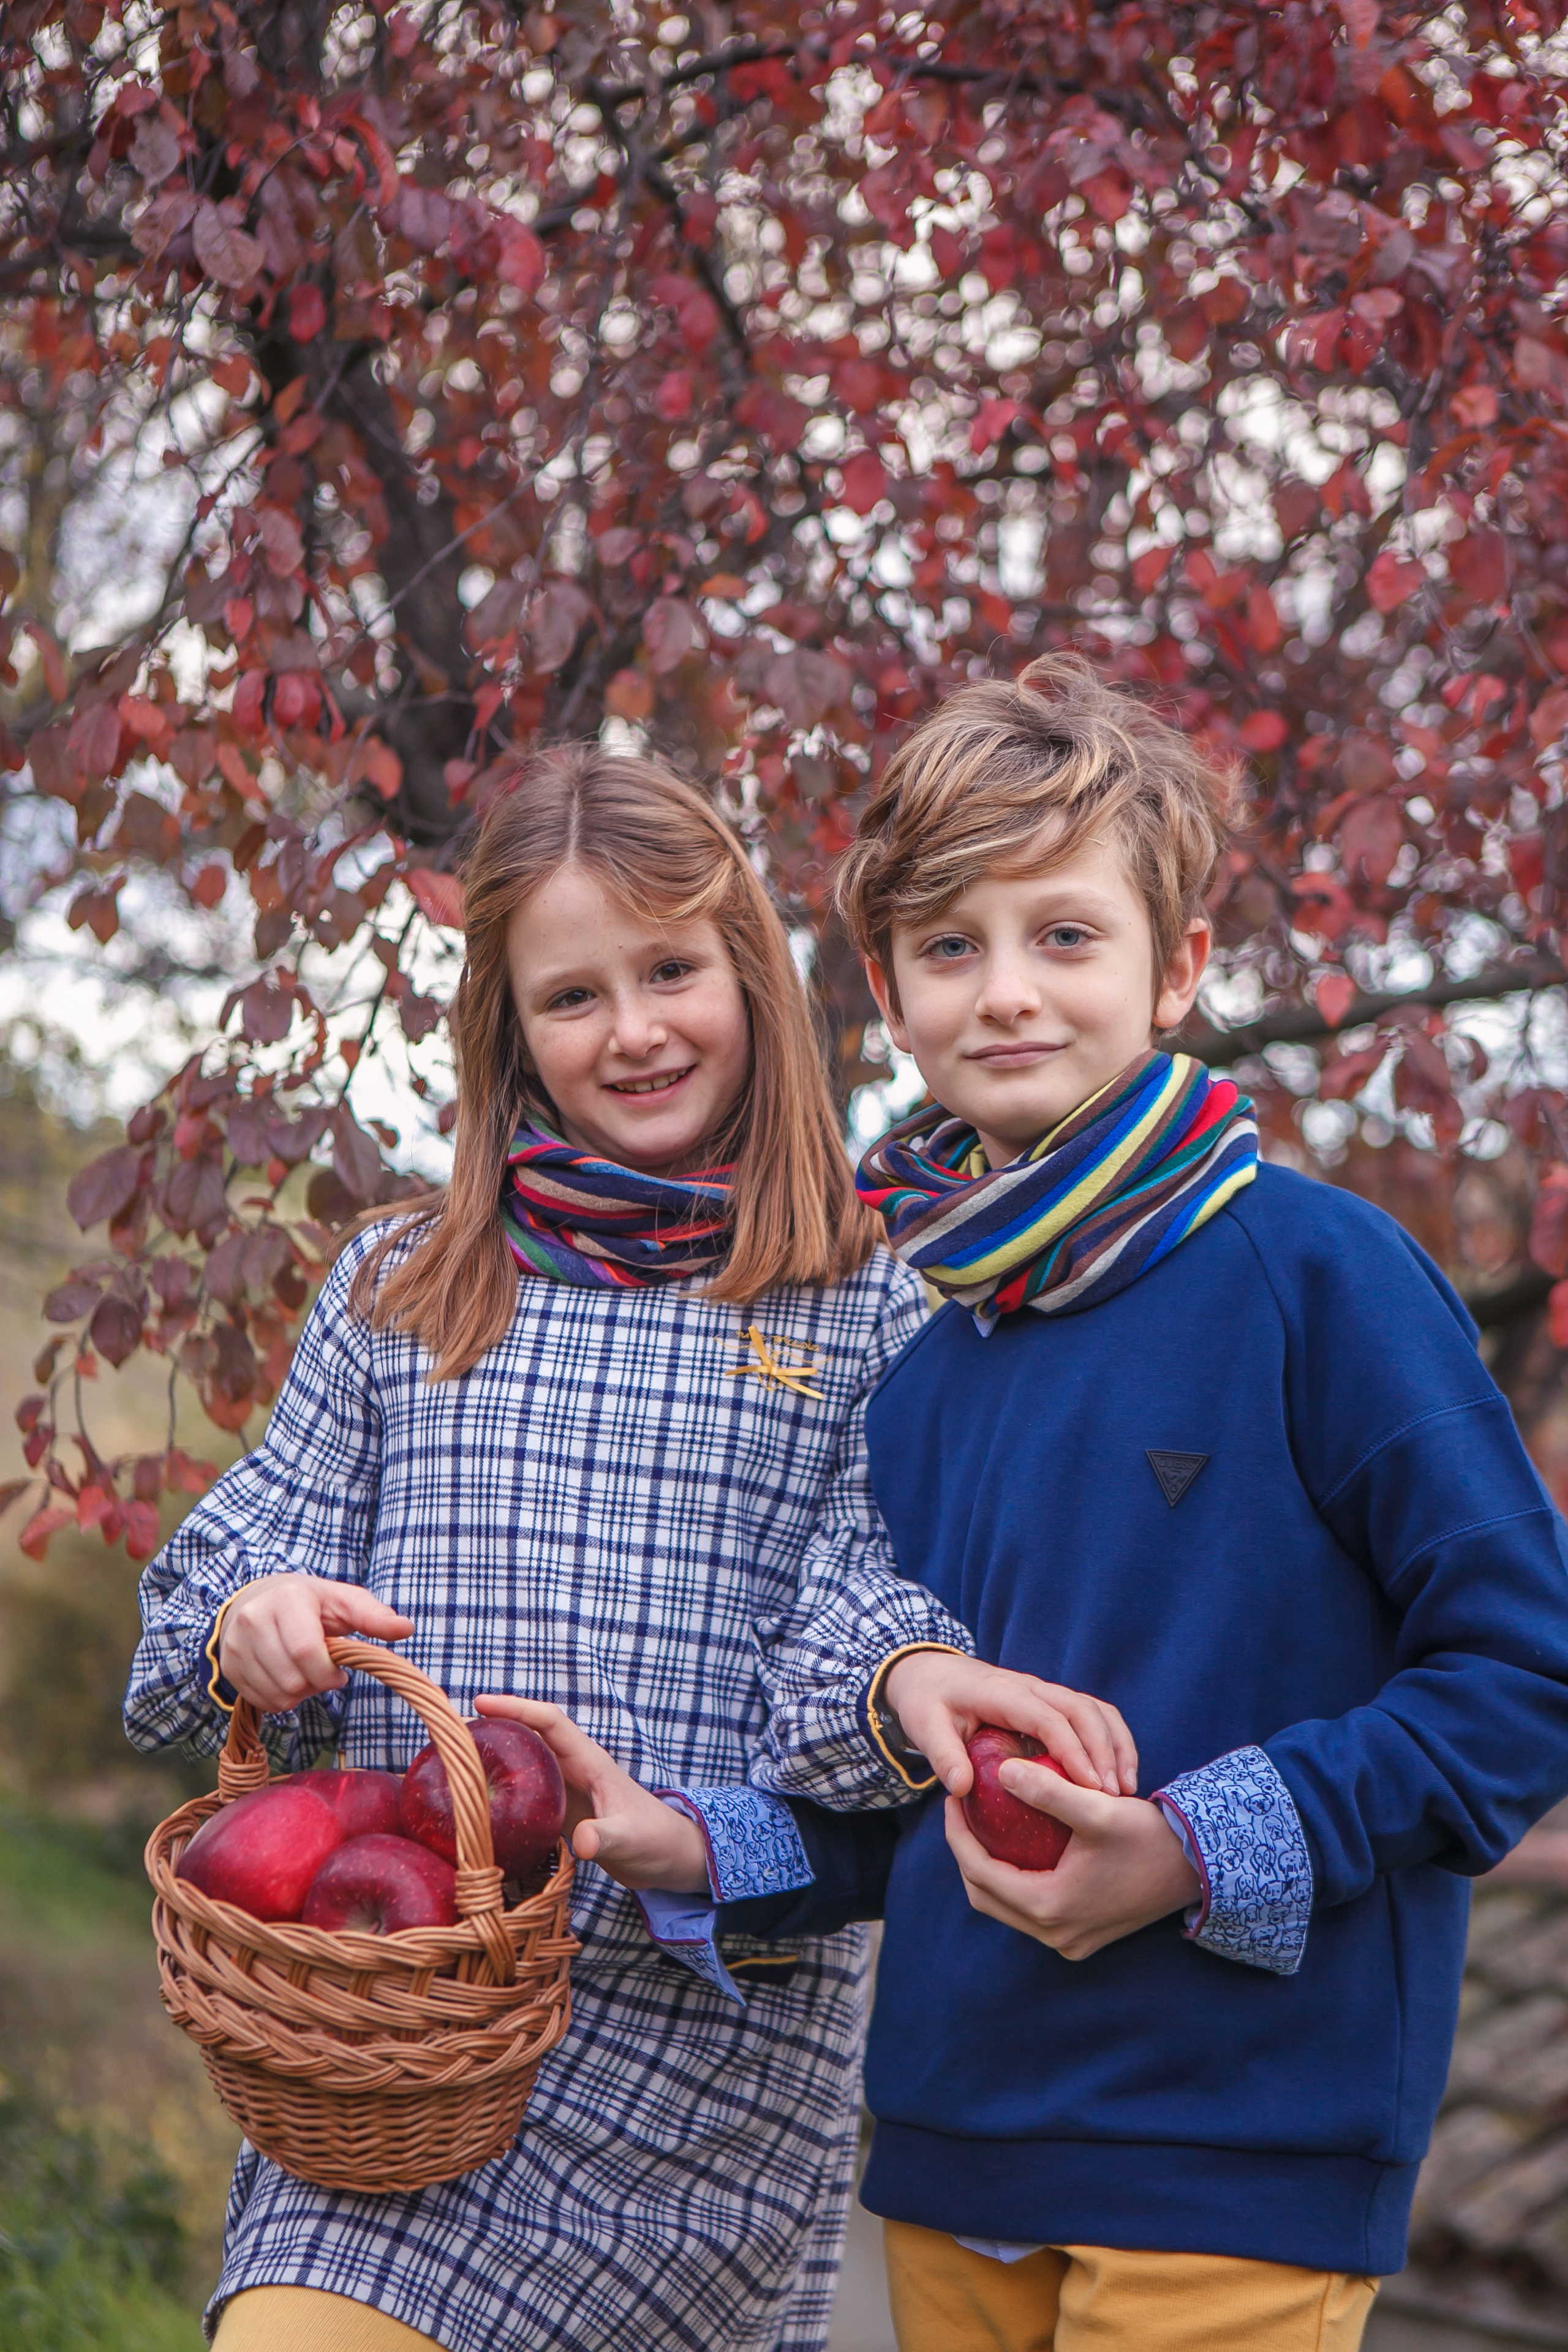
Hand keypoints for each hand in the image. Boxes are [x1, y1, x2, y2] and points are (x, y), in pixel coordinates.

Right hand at [216, 1572, 413, 1714]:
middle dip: (316, 1684)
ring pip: (277, 1695)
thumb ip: (373, 1615)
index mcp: (287, 1599)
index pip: (306, 1651)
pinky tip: (286, 1678)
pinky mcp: (228, 1666)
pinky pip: (261, 1702)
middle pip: (293, 1680)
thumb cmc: (310, 1603)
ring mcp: (235, 1645)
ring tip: (304, 1672)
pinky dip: (280, 1699)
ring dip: (300, 1694)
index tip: (339, 1671)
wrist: (257, 1599)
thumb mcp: (343, 1601)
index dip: (328, 1672)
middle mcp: (254, 1619)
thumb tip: (406, 1628)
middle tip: (322, 1671)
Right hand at [474, 1695, 710, 1892]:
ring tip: (453, 1761)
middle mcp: (573, 1769)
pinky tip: (478, 1803)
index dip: (517, 1708)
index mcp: (589, 1762)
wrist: (668, 1859)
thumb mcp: (632, 1839)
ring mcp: (565, 1790)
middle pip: (529, 1736)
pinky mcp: (561, 1812)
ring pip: (524, 1763)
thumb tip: (582, 1841)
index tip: (481, 1703)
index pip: (550, 1722)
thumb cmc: (655, 1840)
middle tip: (451, 1732)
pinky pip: (525, 1793)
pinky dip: (502, 1791)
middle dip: (494, 1727)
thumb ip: (607, 1836)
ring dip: (494, 1757)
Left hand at [883, 1650, 1137, 1797]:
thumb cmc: (928, 1702)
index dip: (1073, 1751)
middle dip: (1103, 1751)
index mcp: (1002, 1692)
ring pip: (1093, 1709)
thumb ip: (943, 1755)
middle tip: (1114, 1795)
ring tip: (1126, 1787)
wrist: (931, 1672)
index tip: (1090, 1788)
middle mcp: (1030, 1687)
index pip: (1048, 1718)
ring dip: (1114, 1745)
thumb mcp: (926, 1726)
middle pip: (1081, 1710)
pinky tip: (1118, 1773)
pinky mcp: (1051, 1702)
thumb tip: (961, 1790)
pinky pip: (1092, 1713)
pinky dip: (1111, 1739)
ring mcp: (1044, 1691)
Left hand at [944, 1756, 1199, 1960]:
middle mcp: (1055, 1934)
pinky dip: (1016, 1882)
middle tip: (963, 1814)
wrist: (1195, 1869)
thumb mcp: (1097, 1808)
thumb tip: (1000, 1771)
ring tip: (985, 1827)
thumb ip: (1048, 1791)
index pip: (980, 1873)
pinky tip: (1018, 1848)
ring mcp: (1070, 1942)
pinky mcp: (1083, 1937)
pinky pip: (1031, 1912)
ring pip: (1007, 1908)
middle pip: (986, 1897)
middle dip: (968, 1855)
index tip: (953, 1801)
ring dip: (990, 1871)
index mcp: (1050, 1907)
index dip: (959, 1836)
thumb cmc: (1147, 1837)